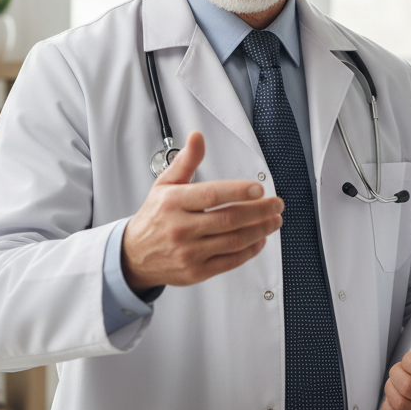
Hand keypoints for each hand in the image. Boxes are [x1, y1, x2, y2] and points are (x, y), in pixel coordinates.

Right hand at [121, 131, 283, 292]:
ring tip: (274, 220)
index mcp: (173, 203)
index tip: (259, 189)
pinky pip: (230, 261)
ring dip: (260, 230)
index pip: (211, 195)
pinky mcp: (196, 272)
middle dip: (259, 211)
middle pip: (228, 219)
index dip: (238, 191)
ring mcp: (189, 252)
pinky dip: (249, 251)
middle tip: (276, 204)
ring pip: (233, 241)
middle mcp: (180, 228)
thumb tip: (197, 137)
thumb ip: (186, 161)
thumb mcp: (164, 185)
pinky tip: (259, 239)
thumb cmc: (155, 217)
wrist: (134, 256)